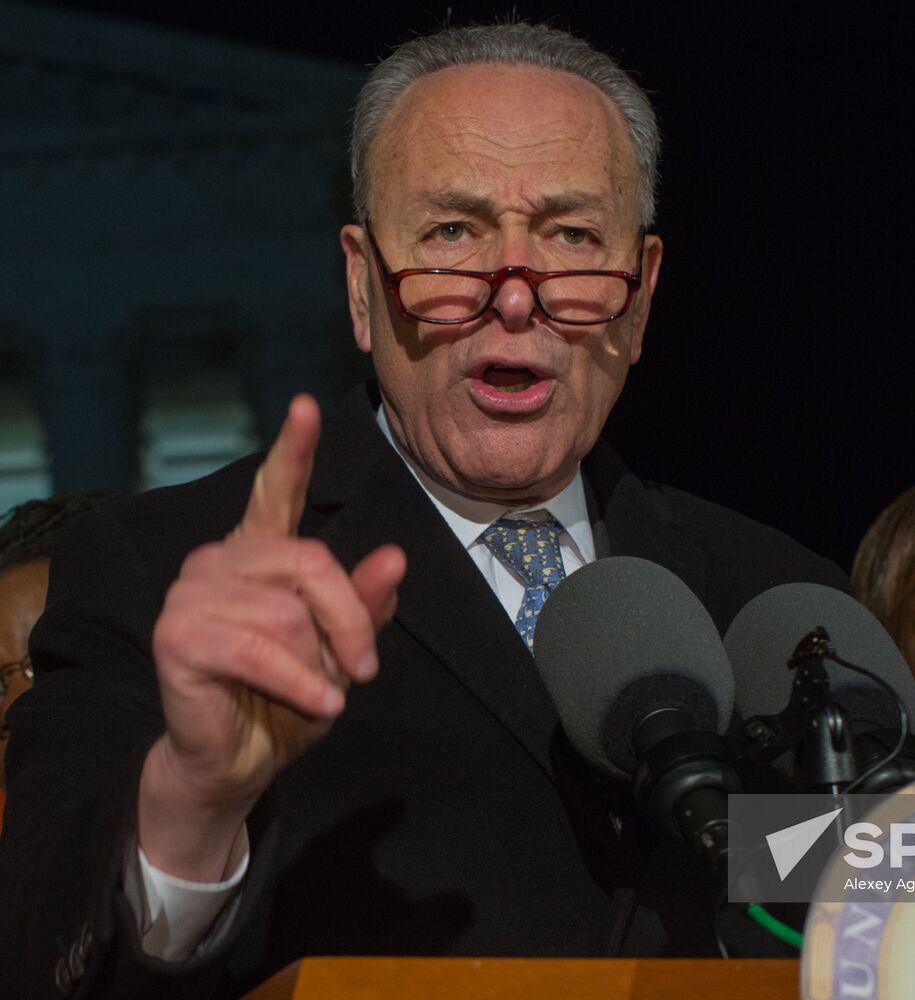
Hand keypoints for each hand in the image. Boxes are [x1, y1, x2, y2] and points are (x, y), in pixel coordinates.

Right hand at [138, 395, 405, 879]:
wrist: (240, 763)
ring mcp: (191, 594)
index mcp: (260, 555)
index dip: (294, 451)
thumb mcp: (341, 652)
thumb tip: (394, 556)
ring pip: (287, 609)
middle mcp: (220, 561)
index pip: (276, 493)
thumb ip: (364, 604)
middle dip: (350, 618)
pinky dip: (299, 680)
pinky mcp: (177, 635)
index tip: (306, 406)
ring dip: (320, 661)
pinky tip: (321, 704)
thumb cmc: (290, 700)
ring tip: (324, 692)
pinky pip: (258, 647)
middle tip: (366, 668)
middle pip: (310, 560)